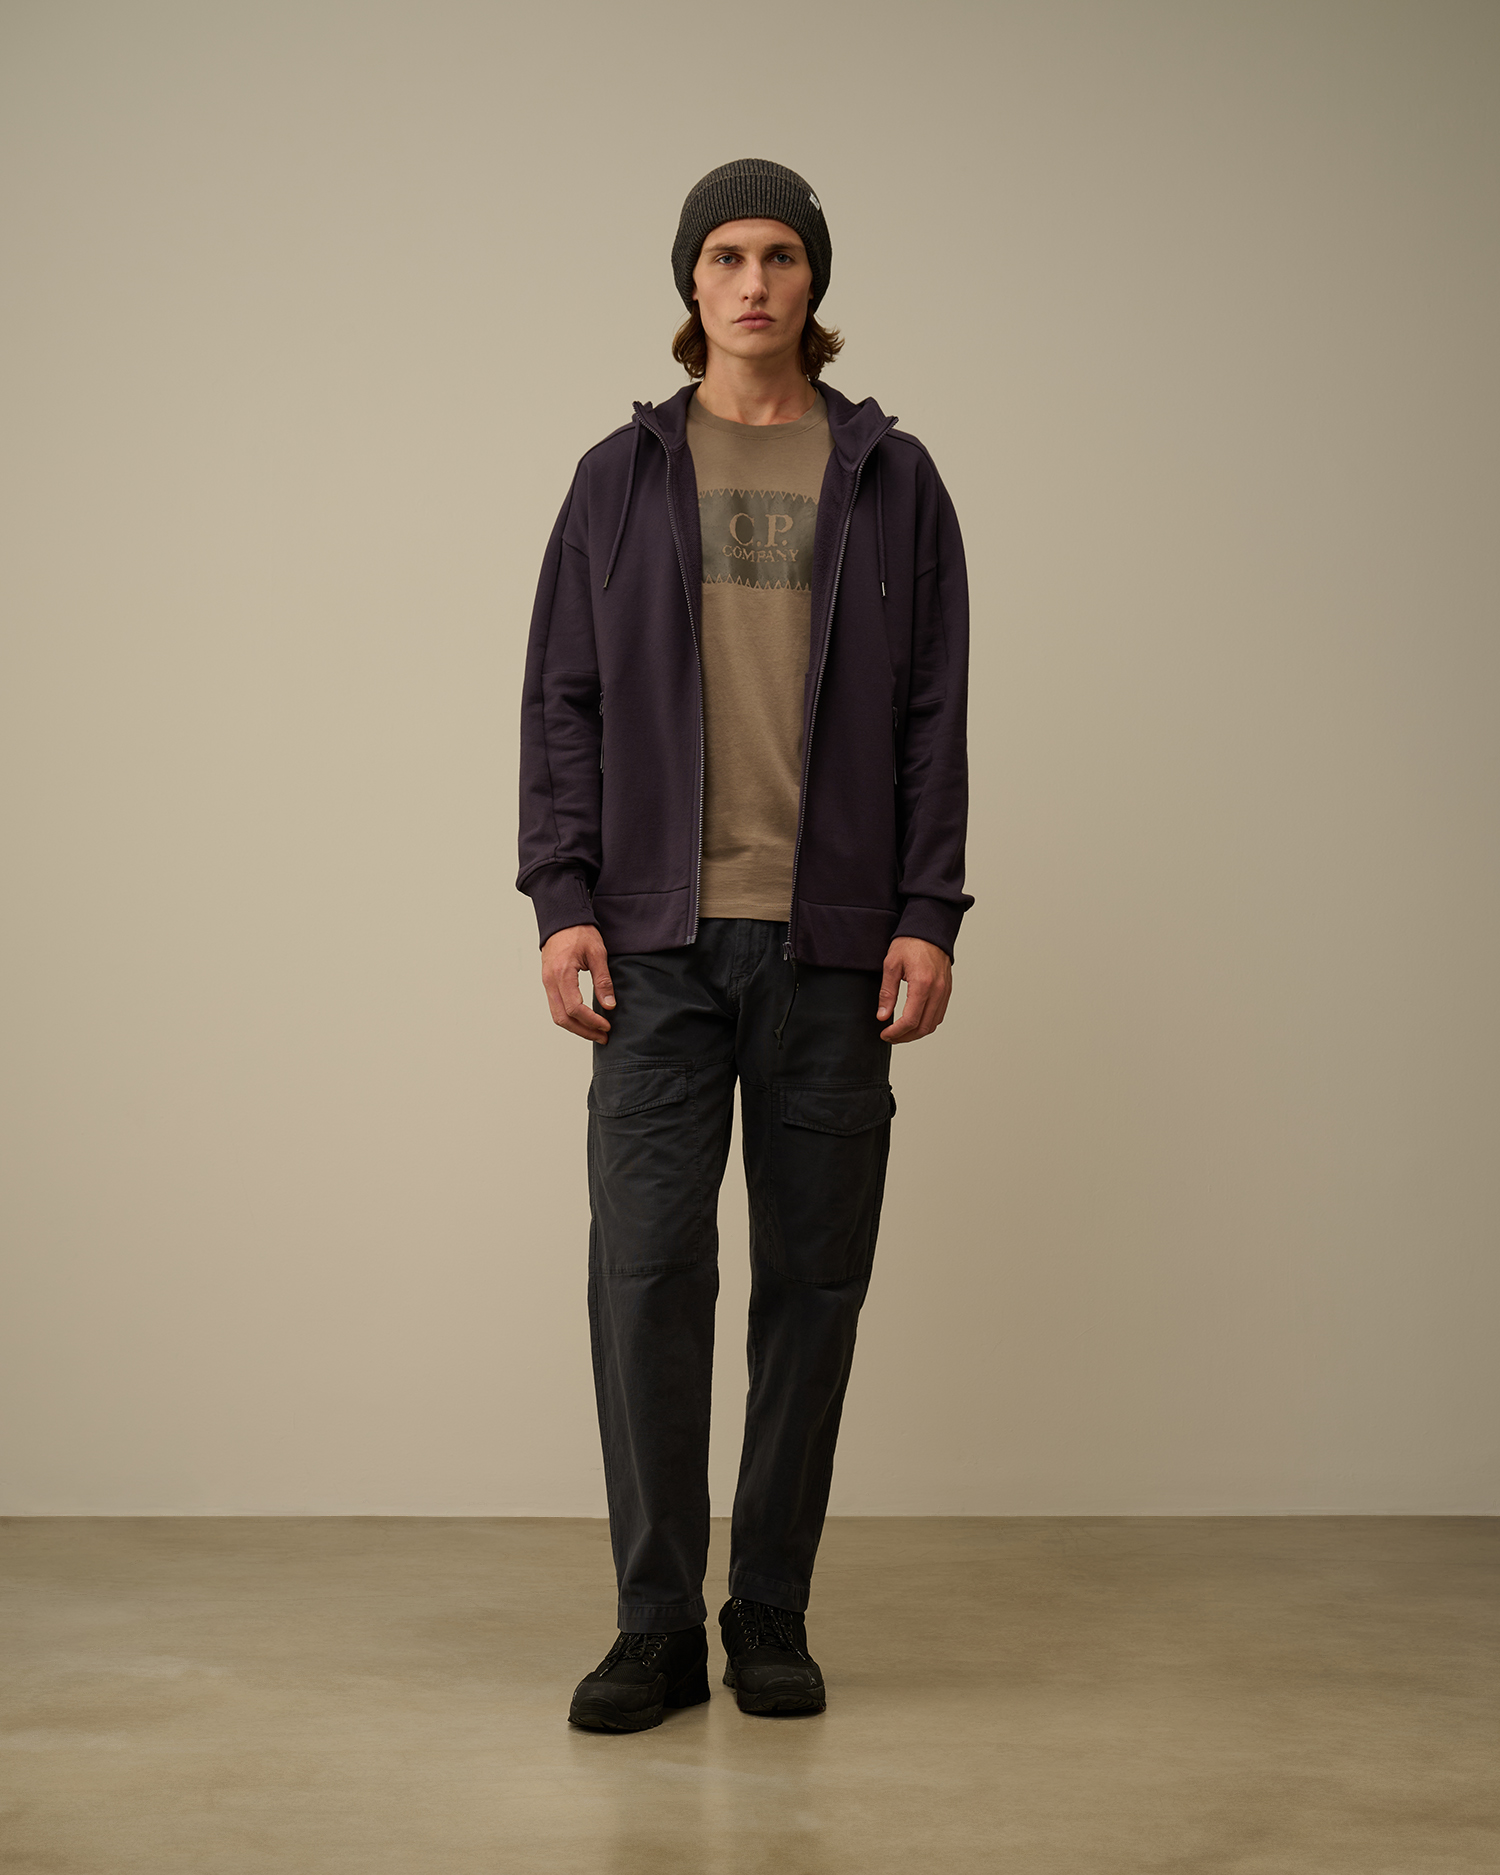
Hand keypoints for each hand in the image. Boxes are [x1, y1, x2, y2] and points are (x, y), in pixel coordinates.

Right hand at [541, 924, 614, 1042]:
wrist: (562, 918)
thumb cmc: (579, 932)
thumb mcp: (597, 953)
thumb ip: (603, 981)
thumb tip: (609, 1005)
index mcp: (562, 973)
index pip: (575, 1008)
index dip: (591, 1021)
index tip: (607, 1026)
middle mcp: (550, 981)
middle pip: (562, 1018)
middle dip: (584, 1031)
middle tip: (603, 1036)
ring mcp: (546, 982)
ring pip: (557, 1015)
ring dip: (576, 1028)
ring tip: (595, 1032)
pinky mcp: (548, 982)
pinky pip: (555, 1007)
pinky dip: (569, 1018)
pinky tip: (584, 1020)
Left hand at [877, 937, 951, 1043]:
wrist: (929, 929)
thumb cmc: (909, 943)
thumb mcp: (891, 965)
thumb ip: (887, 993)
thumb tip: (882, 1017)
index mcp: (923, 984)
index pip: (911, 1020)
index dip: (896, 1032)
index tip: (884, 1034)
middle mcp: (938, 990)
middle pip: (924, 1027)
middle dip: (905, 1037)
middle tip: (890, 1036)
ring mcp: (945, 991)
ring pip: (933, 1024)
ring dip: (916, 1033)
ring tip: (900, 1032)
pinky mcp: (947, 990)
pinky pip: (939, 1015)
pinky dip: (927, 1023)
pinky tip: (914, 1022)